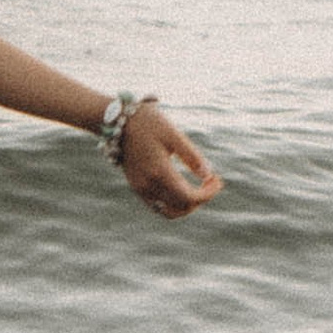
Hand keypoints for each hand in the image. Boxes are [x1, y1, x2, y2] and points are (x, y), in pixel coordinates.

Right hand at [120, 102, 221, 217]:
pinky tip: (181, 187)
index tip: (217, 179)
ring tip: (197, 187)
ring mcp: (140, 188)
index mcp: (160, 172)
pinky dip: (173, 203)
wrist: (115, 121)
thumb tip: (208, 175)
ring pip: (168, 212)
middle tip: (210, 180)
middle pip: (181, 208)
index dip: (208, 193)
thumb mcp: (173, 134)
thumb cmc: (147, 122)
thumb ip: (191, 156)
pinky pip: (157, 206)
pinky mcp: (136, 186)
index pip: (189, 197)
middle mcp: (148, 185)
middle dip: (201, 198)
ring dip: (186, 205)